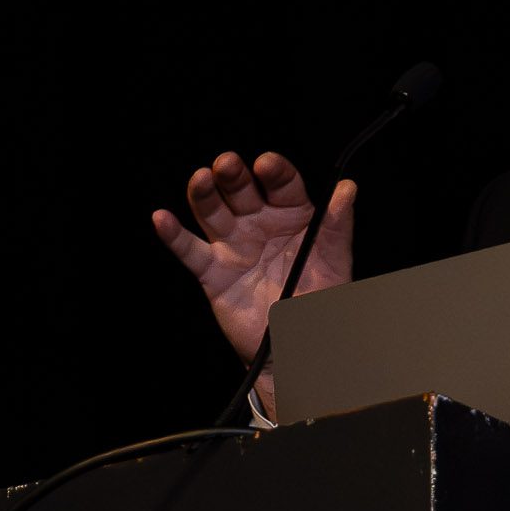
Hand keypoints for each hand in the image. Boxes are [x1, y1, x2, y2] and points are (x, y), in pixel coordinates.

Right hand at [152, 151, 355, 403]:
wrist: (298, 346)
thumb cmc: (319, 302)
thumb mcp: (335, 262)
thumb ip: (337, 225)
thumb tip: (347, 188)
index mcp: (292, 216)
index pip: (281, 185)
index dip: (273, 172)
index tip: (267, 164)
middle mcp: (259, 224)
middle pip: (242, 191)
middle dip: (233, 175)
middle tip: (227, 164)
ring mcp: (234, 246)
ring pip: (213, 213)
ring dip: (204, 194)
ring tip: (201, 179)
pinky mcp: (214, 273)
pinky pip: (190, 251)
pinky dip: (174, 235)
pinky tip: (162, 219)